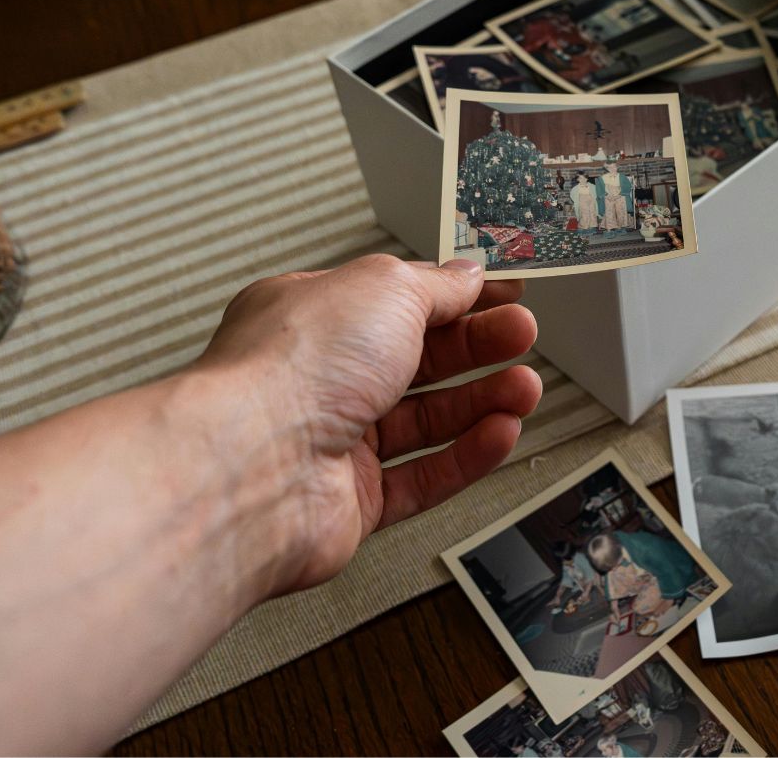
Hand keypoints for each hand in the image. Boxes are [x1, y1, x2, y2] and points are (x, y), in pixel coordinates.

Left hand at [198, 254, 541, 594]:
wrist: (252, 469)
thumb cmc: (293, 370)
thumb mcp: (384, 289)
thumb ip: (435, 285)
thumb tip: (466, 275)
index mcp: (312, 316)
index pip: (397, 299)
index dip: (455, 295)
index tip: (503, 292)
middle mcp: (318, 378)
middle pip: (416, 360)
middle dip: (477, 346)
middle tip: (522, 335)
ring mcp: (333, 442)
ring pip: (424, 421)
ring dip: (481, 402)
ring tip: (525, 387)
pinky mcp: (350, 501)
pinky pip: (422, 477)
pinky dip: (466, 456)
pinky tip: (500, 434)